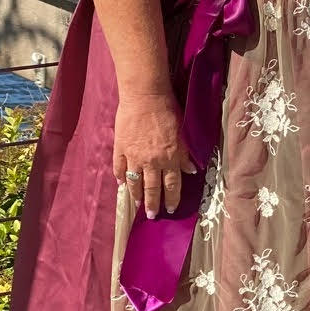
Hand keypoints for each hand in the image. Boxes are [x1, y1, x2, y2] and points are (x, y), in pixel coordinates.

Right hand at [113, 89, 197, 217]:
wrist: (145, 96)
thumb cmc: (168, 110)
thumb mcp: (183, 133)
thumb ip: (185, 154)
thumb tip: (191, 170)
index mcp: (170, 157)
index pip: (172, 184)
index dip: (172, 198)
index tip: (170, 208)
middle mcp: (152, 161)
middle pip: (152, 188)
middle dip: (152, 203)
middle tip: (151, 215)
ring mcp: (134, 156)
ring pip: (135, 182)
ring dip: (136, 195)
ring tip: (136, 205)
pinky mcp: (120, 148)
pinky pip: (118, 168)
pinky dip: (119, 177)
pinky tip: (120, 185)